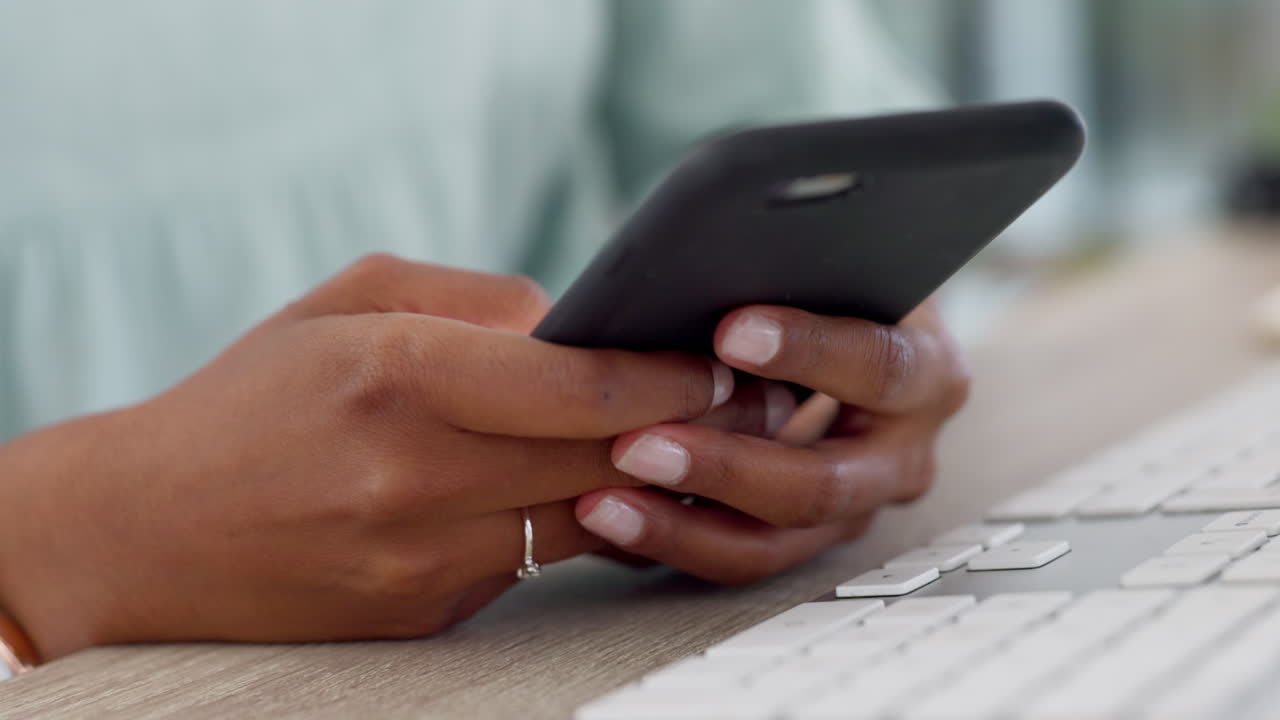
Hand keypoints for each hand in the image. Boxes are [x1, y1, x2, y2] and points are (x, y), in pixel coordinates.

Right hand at [0, 254, 736, 659]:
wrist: (151, 528)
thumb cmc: (253, 397)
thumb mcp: (345, 304)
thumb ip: (468, 298)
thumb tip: (570, 324)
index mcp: (399, 373)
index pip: (580, 382)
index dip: (671, 376)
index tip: (723, 366)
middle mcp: (416, 474)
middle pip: (602, 457)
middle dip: (687, 430)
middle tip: (746, 407)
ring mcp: (421, 557)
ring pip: (584, 520)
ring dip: (646, 484)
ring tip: (685, 447)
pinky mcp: (423, 611)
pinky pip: (532, 562)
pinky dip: (570, 524)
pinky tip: (594, 492)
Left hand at [575, 301, 969, 584]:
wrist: (846, 334)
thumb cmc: (828, 288)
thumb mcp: (829, 267)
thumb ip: (795, 267)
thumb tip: (716, 250)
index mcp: (928, 375)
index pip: (879, 368)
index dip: (808, 351)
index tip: (729, 332)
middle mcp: (903, 457)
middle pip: (821, 484)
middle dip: (724, 467)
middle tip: (637, 444)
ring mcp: (854, 509)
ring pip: (773, 543)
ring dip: (680, 524)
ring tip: (600, 499)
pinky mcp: (803, 541)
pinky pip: (735, 557)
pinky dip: (667, 538)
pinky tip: (605, 516)